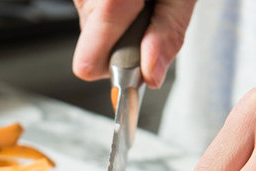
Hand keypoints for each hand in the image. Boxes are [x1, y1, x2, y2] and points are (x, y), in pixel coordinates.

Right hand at [72, 0, 195, 87]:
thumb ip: (166, 35)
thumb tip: (150, 77)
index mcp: (111, 1)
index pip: (89, 65)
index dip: (114, 73)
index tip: (136, 69)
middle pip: (94, 51)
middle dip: (124, 44)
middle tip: (150, 16)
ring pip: (93, 33)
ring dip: (119, 24)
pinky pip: (92, 14)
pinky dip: (113, 10)